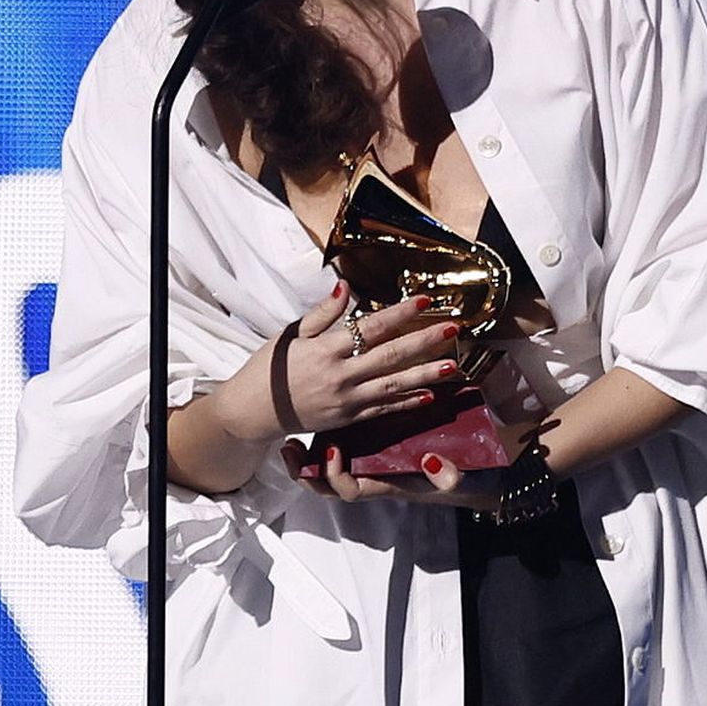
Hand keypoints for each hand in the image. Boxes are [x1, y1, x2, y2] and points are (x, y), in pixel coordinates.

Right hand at [282, 279, 464, 433]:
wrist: (253, 411)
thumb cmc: (270, 368)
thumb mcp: (292, 334)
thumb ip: (323, 313)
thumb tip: (345, 285)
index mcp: (325, 349)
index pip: (371, 327)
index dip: (400, 313)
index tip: (425, 301)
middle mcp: (339, 375)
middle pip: (390, 356)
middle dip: (424, 341)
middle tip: (453, 329)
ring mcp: (346, 401)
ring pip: (392, 385)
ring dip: (425, 375)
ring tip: (452, 365)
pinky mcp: (347, 420)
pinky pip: (382, 410)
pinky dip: (406, 402)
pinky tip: (429, 394)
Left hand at [282, 436, 505, 509]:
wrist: (479, 473)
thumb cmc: (466, 477)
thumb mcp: (459, 478)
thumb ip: (447, 476)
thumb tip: (433, 465)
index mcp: (387, 484)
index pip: (350, 489)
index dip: (336, 476)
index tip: (332, 453)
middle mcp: (375, 475)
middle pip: (329, 483)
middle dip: (306, 471)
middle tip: (289, 451)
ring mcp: (374, 462)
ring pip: (332, 466)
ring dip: (310, 456)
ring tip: (291, 441)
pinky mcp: (377, 443)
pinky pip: (345, 446)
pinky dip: (327, 436)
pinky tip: (317, 416)